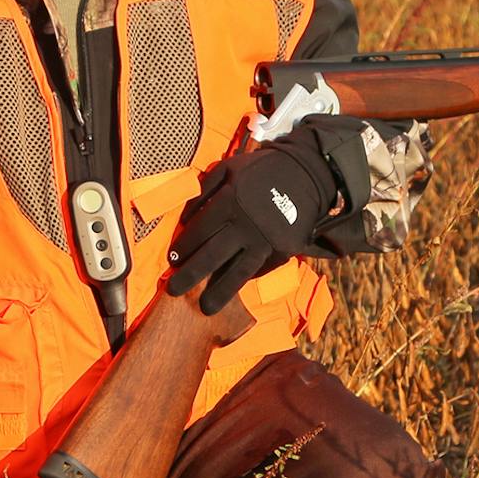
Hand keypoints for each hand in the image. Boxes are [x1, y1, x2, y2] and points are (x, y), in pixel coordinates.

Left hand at [165, 143, 335, 314]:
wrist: (307, 173)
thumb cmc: (260, 171)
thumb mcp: (228, 169)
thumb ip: (203, 190)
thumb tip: (183, 218)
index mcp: (229, 202)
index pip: (199, 231)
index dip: (183, 248)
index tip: (172, 261)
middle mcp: (245, 225)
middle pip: (212, 256)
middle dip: (190, 275)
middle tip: (173, 290)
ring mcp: (266, 240)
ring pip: (239, 271)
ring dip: (220, 292)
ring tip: (206, 309)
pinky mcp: (284, 250)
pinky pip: (261, 269)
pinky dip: (246, 280)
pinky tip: (231, 288)